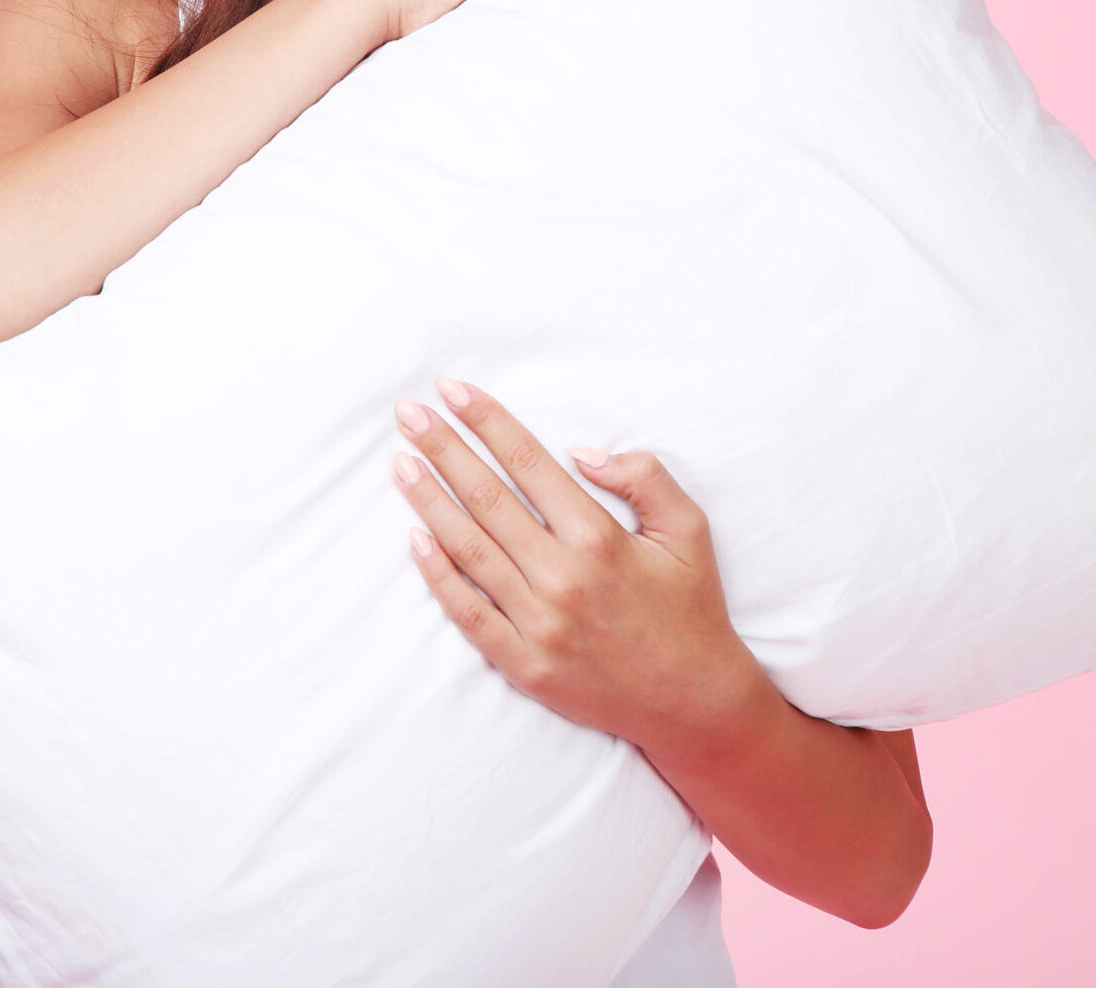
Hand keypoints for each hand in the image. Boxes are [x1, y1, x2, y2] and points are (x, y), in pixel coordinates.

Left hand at [390, 377, 767, 757]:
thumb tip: (582, 453)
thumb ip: (645, 479)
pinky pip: (468, 614)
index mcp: (600, 539)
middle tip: (408, 414)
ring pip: (468, 550)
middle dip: (443, 449)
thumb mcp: (690, 530)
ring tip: (401, 464)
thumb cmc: (691, 610)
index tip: (454, 392)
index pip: (529, 465)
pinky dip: (437, 576)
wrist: (695, 704)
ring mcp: (538, 625)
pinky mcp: (524, 665)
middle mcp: (562, 578)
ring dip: (429, 502)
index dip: (488, 423)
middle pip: (487, 499)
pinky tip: (414, 539)